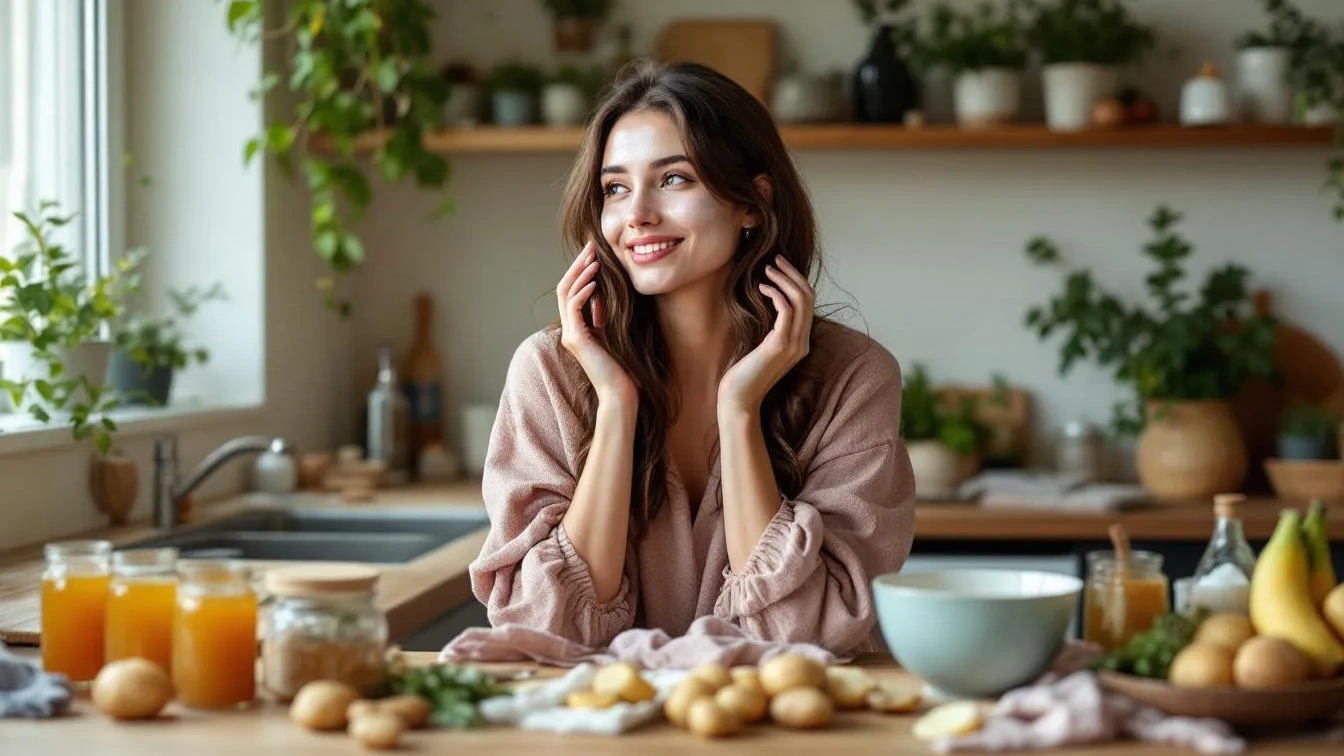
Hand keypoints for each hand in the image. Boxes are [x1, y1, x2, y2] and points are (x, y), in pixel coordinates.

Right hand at [557, 242, 636, 406]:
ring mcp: (570, 334)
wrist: (621, 392)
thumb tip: (605, 292)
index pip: (572, 291)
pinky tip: (595, 282)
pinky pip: (574, 308)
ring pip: (566, 294)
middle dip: (578, 265)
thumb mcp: (614, 332)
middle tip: (590, 246)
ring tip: (593, 259)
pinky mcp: (576, 339)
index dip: (581, 270)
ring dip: (580, 273)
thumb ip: (605, 314)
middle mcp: (570, 330)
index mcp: (577, 328)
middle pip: (565, 287)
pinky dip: (583, 292)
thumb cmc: (623, 366)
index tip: (594, 253)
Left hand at [718, 255, 814, 413]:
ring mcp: (794, 345)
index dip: (796, 281)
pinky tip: (762, 287)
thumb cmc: (744, 372)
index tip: (779, 267)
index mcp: (801, 342)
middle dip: (793, 273)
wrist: (739, 398)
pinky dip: (776, 293)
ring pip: (801, 300)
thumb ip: (772, 328)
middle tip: (775, 259)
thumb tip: (770, 302)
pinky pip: (786, 310)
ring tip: (767, 269)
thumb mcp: (762, 345)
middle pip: (808, 297)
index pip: (809, 303)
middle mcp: (803, 343)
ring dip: (784, 279)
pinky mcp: (780, 345)